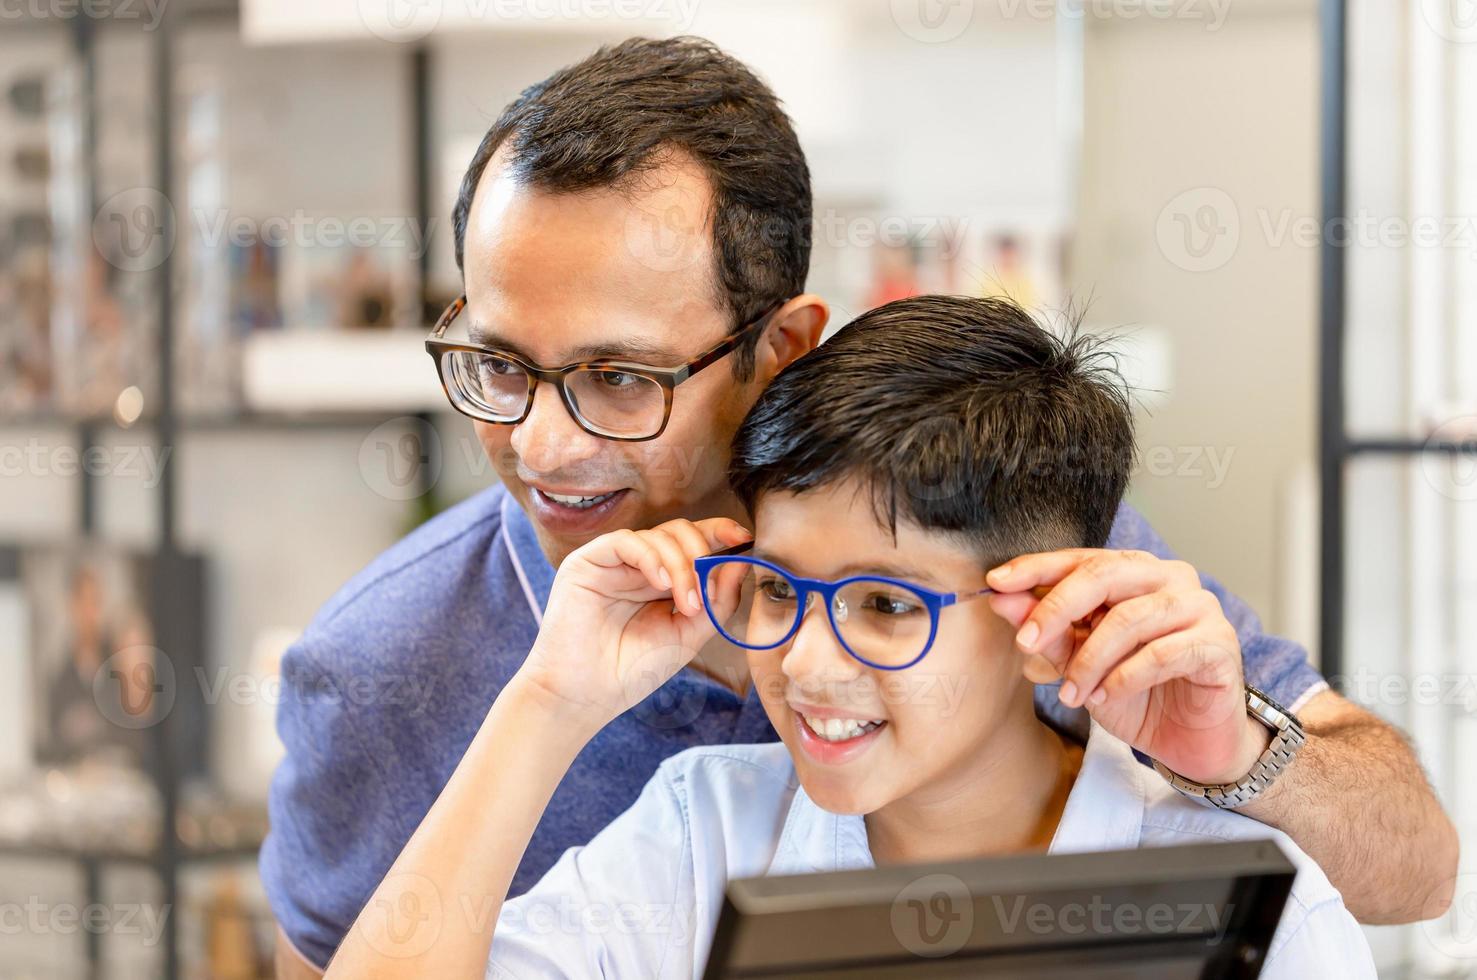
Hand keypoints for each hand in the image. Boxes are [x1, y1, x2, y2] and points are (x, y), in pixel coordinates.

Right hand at [516, 517, 752, 732]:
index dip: (719, 533)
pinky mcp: (587, 561)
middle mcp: (637, 565)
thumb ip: (716, 601)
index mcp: (661, 579)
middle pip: (680, 531)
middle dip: (703, 554)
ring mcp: (613, 561)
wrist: (586, 696)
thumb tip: (741, 561)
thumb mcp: (689, 635)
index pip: (693, 541)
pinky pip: (627, 541)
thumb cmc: (633, 669)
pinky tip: (663, 583)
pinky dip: (652, 557)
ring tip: (686, 604)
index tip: (745, 539)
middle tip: (708, 593)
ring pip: (659, 535)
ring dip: (683, 565)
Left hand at [986, 549, 1268, 784]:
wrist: (1188, 741)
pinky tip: (1103, 696)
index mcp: (1134, 571)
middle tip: (1025, 642)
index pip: (1080, 559)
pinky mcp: (1219, 644)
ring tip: (1070, 694)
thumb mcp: (1078, 664)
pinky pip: (1162, 653)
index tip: (996, 583)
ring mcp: (1199, 607)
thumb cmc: (1135, 694)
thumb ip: (1047, 631)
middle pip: (1104, 576)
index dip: (1036, 568)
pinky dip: (1124, 677)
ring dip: (1090, 659)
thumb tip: (1001, 598)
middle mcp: (1169, 578)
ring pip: (1130, 618)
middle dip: (1056, 608)